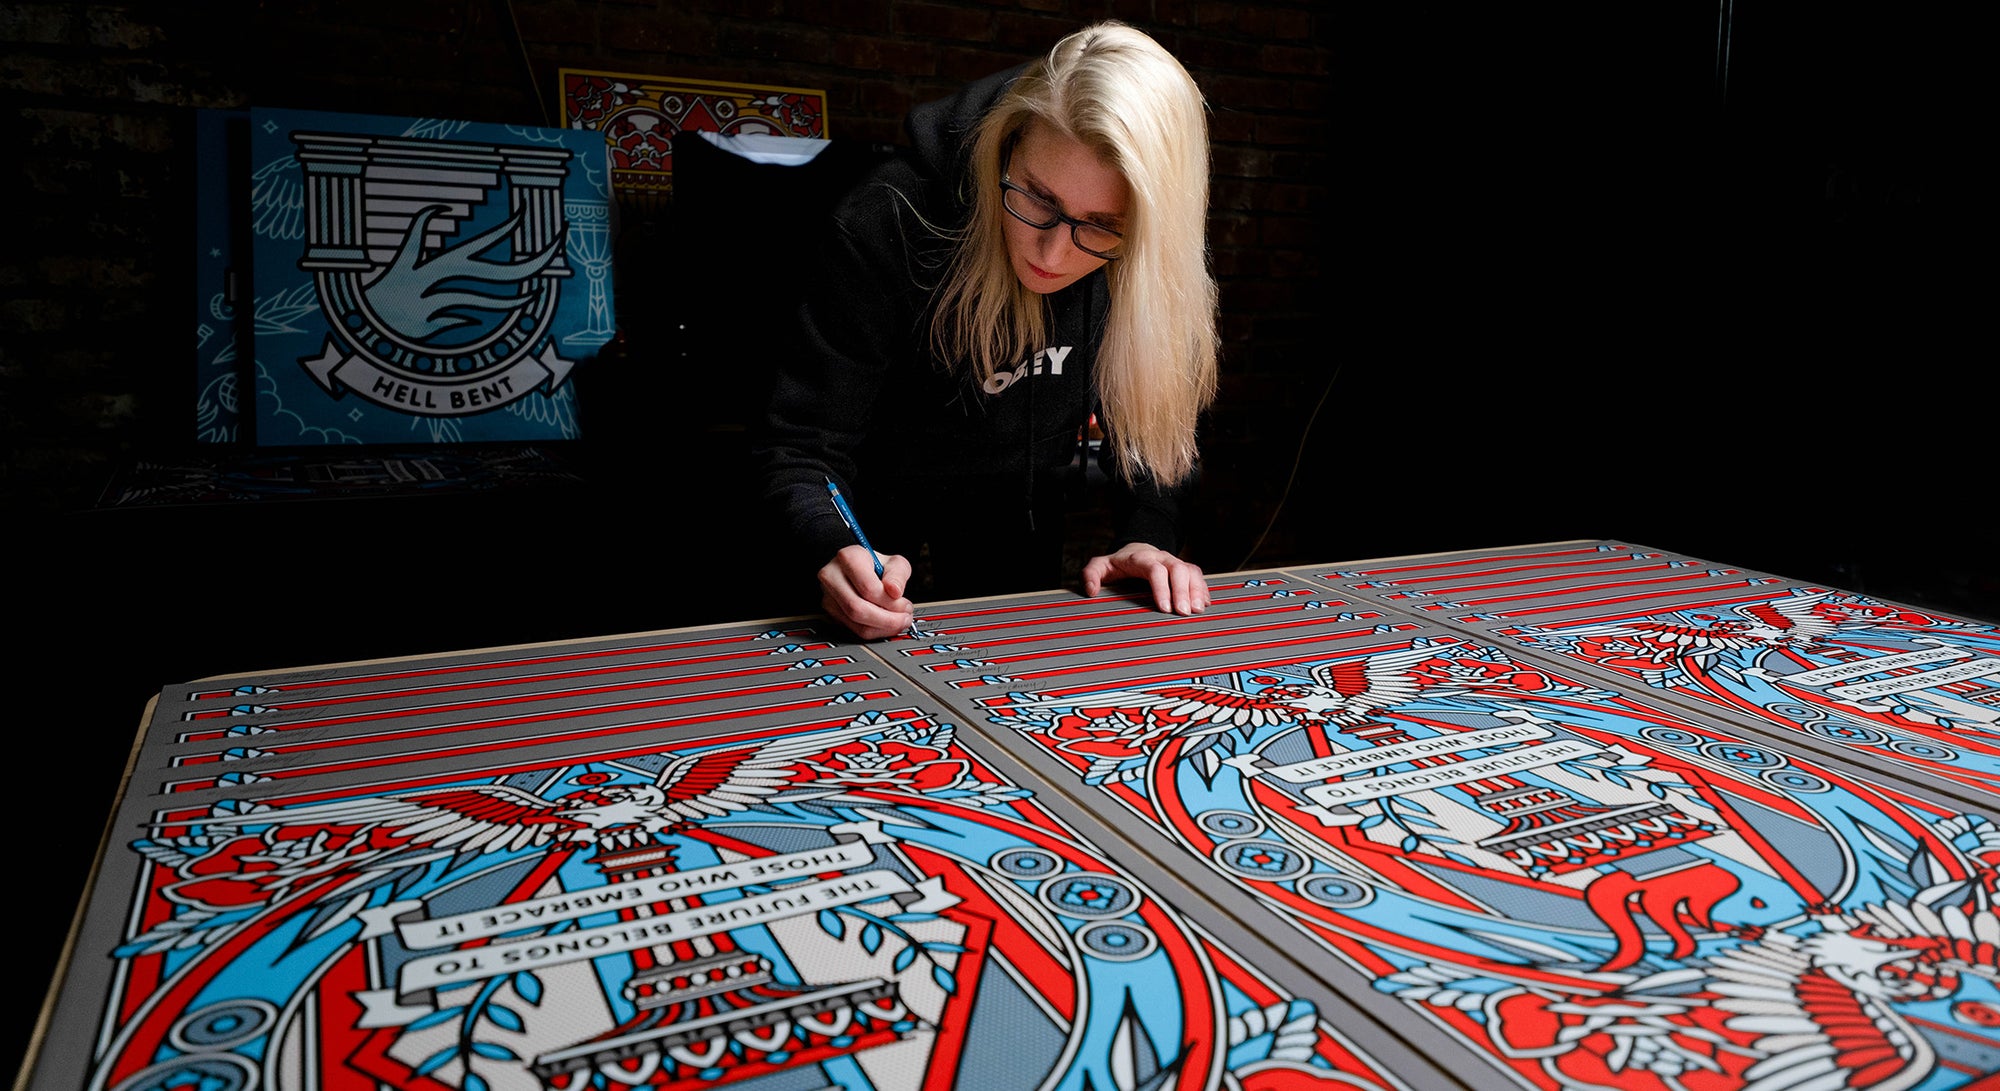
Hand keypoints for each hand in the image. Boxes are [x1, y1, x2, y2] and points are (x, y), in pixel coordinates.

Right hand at [818, 545, 914, 639]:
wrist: (857, 569)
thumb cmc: (874, 564)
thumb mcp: (894, 562)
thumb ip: (898, 575)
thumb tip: (895, 591)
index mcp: (848, 558)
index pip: (867, 587)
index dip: (889, 601)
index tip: (904, 603)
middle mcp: (832, 576)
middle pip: (858, 608)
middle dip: (887, 619)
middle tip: (904, 618)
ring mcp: (829, 596)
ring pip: (856, 623)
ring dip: (883, 627)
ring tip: (898, 621)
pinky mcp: (832, 613)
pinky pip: (855, 629)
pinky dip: (876, 630)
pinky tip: (887, 624)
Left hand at [1081, 542, 1208, 614]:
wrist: (1135, 550)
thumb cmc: (1118, 563)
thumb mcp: (1099, 566)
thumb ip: (1090, 575)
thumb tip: (1091, 590)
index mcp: (1141, 558)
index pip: (1155, 570)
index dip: (1161, 588)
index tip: (1164, 607)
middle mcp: (1161, 558)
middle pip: (1178, 569)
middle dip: (1183, 591)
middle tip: (1183, 613)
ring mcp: (1174, 563)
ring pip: (1191, 571)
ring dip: (1196, 590)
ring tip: (1198, 611)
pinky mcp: (1184, 570)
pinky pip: (1197, 576)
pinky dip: (1202, 589)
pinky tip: (1204, 603)